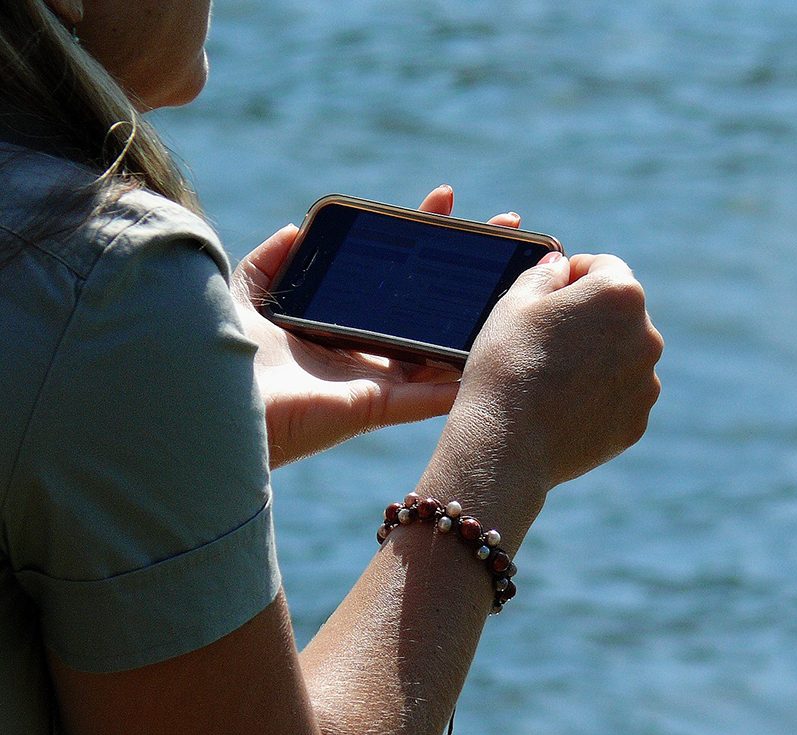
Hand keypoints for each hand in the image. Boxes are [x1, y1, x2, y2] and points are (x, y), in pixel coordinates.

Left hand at [233, 186, 523, 467]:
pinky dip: (462, 378)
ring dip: (482, 315)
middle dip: (470, 266)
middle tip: (505, 227)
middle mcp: (366, 351)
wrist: (209, 403)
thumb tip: (296, 227)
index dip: (420, 235)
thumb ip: (270, 261)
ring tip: (518, 276)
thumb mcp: (244, 293)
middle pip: (430, 305)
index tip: (444, 199)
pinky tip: (495, 344)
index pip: (392, 274)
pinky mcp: (375, 406)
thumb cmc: (219, 356)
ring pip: (442, 345)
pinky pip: (430, 394)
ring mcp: (376, 379)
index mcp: (341, 324)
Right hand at [426, 250, 663, 512]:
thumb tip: (562, 267)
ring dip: (597, 358)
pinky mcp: (637, 421)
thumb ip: (545, 274)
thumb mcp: (514, 301)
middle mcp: (647, 335)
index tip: (551, 294)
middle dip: (589, 320)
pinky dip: (598, 397)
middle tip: (545, 341)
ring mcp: (646, 382)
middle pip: (618, 315)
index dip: (574, 276)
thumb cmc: (507, 363)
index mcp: (620, 294)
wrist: (507, 444)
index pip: (604, 268)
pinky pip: (619, 397)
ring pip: (622, 357)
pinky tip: (563, 406)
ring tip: (552, 378)